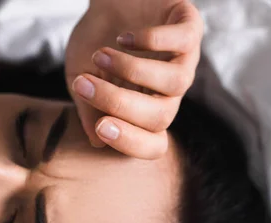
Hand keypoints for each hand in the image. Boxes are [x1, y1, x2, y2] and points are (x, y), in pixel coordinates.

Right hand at [66, 0, 202, 157]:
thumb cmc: (94, 42)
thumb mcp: (81, 77)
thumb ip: (88, 109)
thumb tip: (97, 141)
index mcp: (147, 112)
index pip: (154, 145)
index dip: (131, 143)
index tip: (100, 128)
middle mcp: (170, 94)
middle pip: (161, 117)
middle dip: (120, 104)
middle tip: (85, 84)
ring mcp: (184, 62)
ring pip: (176, 83)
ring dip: (132, 70)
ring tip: (100, 55)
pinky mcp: (190, 29)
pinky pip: (182, 43)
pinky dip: (150, 41)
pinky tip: (124, 37)